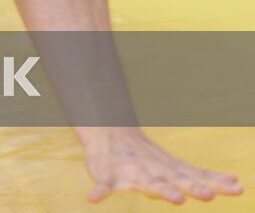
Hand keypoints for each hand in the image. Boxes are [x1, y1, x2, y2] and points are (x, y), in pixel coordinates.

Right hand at [81, 127, 241, 203]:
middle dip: (193, 188)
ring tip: (176, 200)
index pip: (197, 178)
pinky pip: (102, 186)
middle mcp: (155, 171)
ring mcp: (131, 173)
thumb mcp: (176, 167)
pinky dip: (99, 192)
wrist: (108, 131)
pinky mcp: (107, 176)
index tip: (237, 188)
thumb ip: (203, 177)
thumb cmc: (148, 157)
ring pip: (147, 183)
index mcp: (170, 171)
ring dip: (161, 191)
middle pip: (177, 181)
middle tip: (209, 196)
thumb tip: (238, 183)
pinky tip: (93, 200)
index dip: (216, 184)